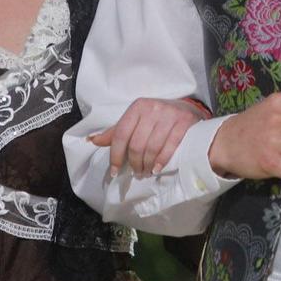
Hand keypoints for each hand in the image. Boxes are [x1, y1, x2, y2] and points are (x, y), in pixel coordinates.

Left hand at [88, 98, 211, 178]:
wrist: (187, 109)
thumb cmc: (157, 117)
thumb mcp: (136, 120)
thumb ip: (116, 131)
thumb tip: (92, 140)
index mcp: (137, 107)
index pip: (121, 134)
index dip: (116, 155)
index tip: (115, 171)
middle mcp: (152, 108)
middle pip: (136, 144)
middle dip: (134, 163)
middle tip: (136, 173)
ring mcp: (169, 115)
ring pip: (152, 147)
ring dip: (147, 165)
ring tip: (146, 172)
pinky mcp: (184, 122)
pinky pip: (170, 146)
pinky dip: (162, 161)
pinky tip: (157, 169)